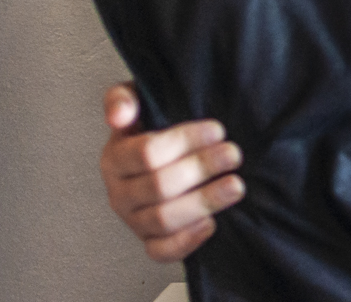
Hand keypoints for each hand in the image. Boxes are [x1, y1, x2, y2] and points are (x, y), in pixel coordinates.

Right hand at [99, 82, 245, 261]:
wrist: (164, 155)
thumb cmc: (155, 125)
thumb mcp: (139, 101)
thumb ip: (124, 98)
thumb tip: (119, 115)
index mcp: (115, 158)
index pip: (147, 153)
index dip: (185, 141)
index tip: (218, 130)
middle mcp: (119, 193)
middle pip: (159, 187)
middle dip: (202, 168)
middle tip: (234, 154)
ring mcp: (133, 220)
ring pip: (163, 220)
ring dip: (204, 202)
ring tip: (236, 186)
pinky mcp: (149, 241)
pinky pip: (161, 252)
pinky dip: (186, 241)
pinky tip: (212, 223)